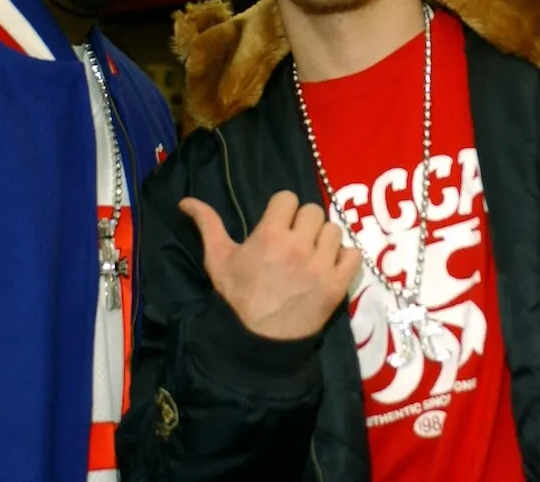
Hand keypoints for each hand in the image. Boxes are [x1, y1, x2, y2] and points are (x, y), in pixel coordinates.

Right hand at [180, 190, 360, 340]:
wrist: (256, 342)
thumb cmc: (236, 297)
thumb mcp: (217, 259)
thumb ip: (207, 224)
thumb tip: (185, 201)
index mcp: (270, 235)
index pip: (288, 198)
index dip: (282, 209)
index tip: (278, 224)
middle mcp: (299, 246)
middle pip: (313, 212)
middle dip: (303, 223)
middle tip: (295, 240)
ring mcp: (321, 266)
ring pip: (334, 231)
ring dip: (323, 240)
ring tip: (312, 254)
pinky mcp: (337, 286)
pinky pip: (353, 255)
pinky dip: (344, 258)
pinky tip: (329, 266)